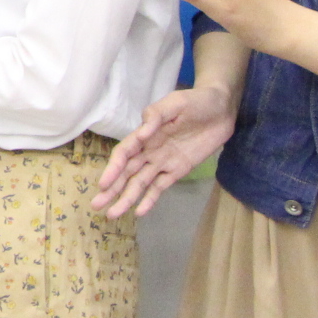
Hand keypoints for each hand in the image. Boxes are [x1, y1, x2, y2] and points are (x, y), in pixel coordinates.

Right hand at [92, 82, 235, 218]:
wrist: (221, 109)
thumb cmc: (196, 102)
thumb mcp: (175, 103)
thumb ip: (156, 116)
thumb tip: (142, 132)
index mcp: (145, 134)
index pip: (124, 154)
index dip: (113, 169)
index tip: (103, 184)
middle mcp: (150, 151)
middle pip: (127, 173)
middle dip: (112, 189)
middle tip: (96, 206)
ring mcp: (163, 162)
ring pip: (140, 183)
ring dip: (126, 198)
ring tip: (113, 215)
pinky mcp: (178, 170)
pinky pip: (161, 187)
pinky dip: (150, 200)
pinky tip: (139, 212)